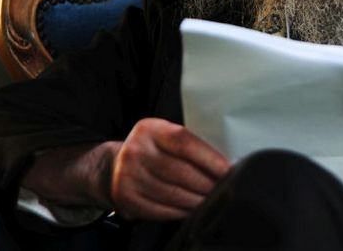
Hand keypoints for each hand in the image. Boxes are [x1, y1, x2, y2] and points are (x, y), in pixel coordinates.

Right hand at [109, 118, 230, 220]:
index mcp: (151, 130)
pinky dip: (180, 211)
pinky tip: (192, 209)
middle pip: (180, 171)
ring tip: (212, 200)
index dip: (209, 158)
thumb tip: (222, 163)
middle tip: (224, 188)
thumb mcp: (165, 136)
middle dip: (207, 183)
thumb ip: (189, 145)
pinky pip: (160, 209)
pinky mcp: (126, 198)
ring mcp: (128, 176)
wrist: (114, 166)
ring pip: (172, 193)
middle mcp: (136, 151)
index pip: (184, 143)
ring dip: (196, 200)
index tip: (227, 169)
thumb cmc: (152, 150)